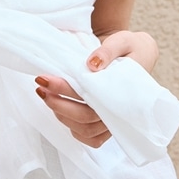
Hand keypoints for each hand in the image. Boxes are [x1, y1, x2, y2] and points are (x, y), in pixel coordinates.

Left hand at [34, 29, 159, 147]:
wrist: (140, 54)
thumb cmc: (131, 48)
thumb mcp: (122, 41)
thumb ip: (107, 51)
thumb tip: (91, 66)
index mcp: (126, 90)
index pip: (92, 97)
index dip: (65, 90)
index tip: (44, 79)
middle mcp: (121, 112)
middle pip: (85, 118)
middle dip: (57, 103)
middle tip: (39, 85)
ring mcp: (115, 121)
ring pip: (85, 130)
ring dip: (61, 115)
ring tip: (46, 94)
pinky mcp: (109, 125)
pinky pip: (91, 138)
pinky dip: (73, 128)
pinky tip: (61, 111)